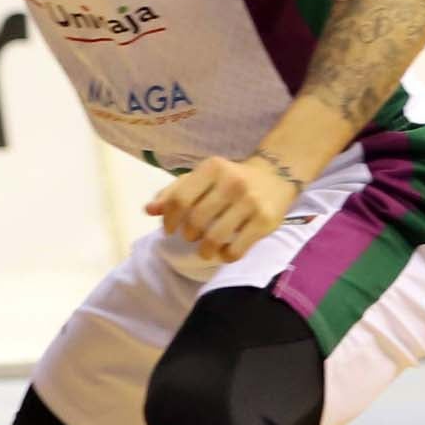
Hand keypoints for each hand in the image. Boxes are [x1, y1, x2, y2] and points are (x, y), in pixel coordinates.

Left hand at [146, 152, 300, 263]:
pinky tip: (223, 252)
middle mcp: (231, 182)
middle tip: (191, 237)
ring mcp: (249, 202)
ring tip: (204, 250)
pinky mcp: (265, 221)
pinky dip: (225, 256)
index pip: (180, 199)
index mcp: (211, 168)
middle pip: (196, 220)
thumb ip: (175, 192)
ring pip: (216, 237)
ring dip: (205, 250)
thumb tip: (149, 210)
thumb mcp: (203, 177)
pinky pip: (238, 249)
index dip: (169, 219)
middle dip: (188, 234)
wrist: (275, 175)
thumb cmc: (230, 178)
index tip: (169, 229)